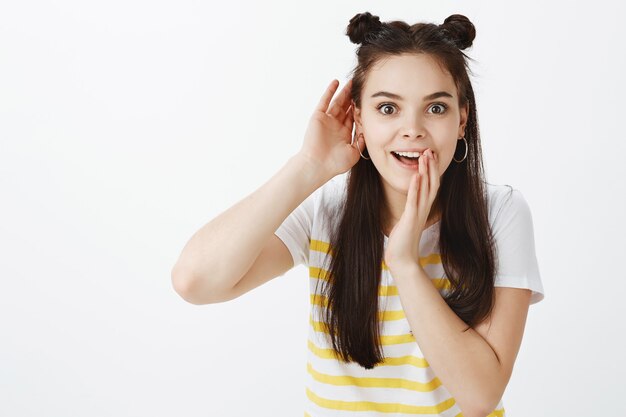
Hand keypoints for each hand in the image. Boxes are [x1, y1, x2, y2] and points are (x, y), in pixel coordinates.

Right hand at [298, 79, 361, 178]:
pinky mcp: (318, 117)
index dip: (359, 109)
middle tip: (360, 87)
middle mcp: (335, 126)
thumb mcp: (354, 153)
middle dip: (352, 98)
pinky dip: (329, 91)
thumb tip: (367, 132)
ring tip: (350, 82)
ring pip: (337, 103)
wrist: (318, 165)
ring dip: (343, 92)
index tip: (367, 100)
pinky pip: (324, 101)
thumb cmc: (335, 163)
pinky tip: (336, 82)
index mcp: (344, 134)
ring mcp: (326, 121)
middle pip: (346, 108)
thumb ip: (361, 142)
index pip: (353, 117)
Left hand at [384, 149, 439, 272]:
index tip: (430, 156)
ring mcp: (418, 214)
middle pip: (432, 184)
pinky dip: (415, 188)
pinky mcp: (410, 219)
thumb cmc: (402, 242)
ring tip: (424, 157)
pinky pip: (414, 201)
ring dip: (425, 172)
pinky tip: (416, 176)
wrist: (402, 260)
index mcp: (422, 209)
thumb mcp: (407, 221)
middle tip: (430, 151)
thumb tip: (410, 201)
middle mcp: (423, 210)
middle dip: (431, 167)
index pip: (431, 186)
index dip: (432, 171)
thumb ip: (410, 210)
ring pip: (425, 189)